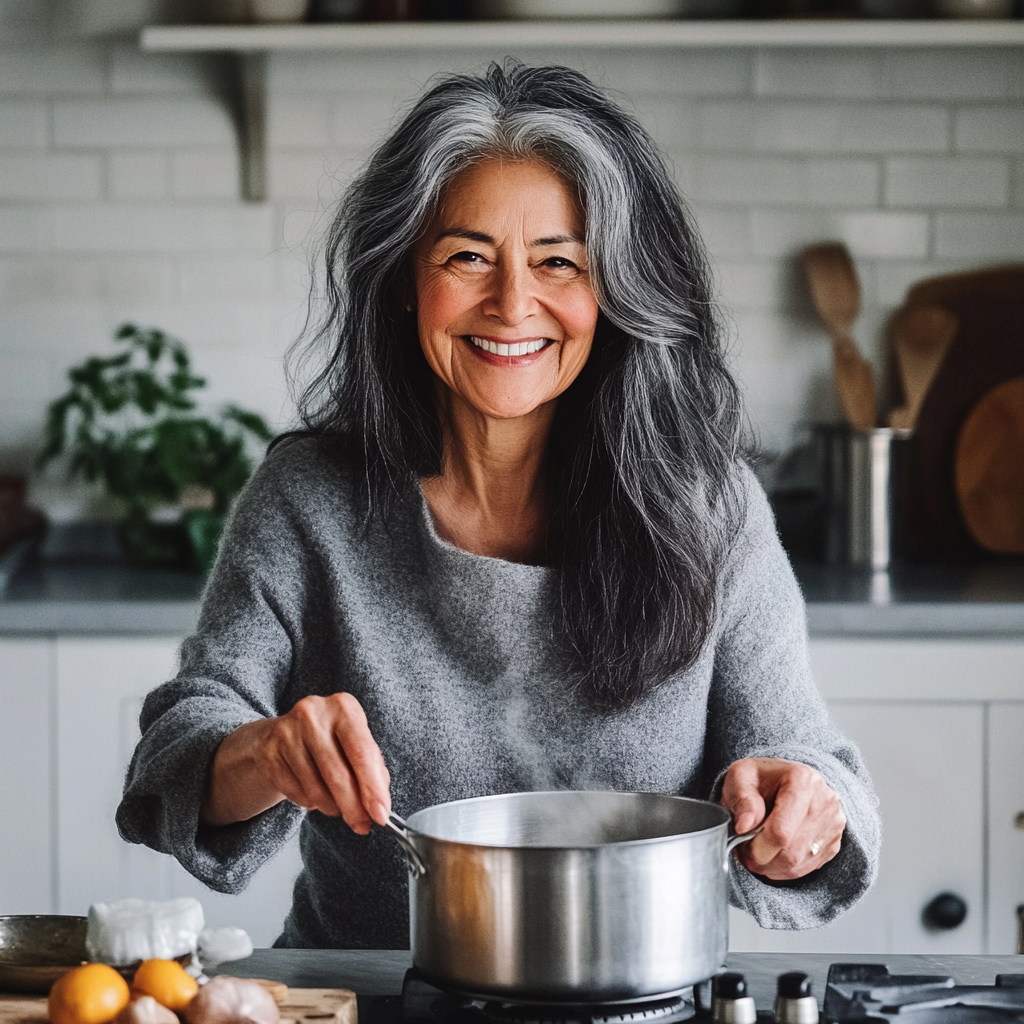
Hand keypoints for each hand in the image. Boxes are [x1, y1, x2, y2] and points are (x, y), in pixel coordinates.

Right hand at [201, 693, 391, 834]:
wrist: (286, 733)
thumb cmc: (331, 739)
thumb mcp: (356, 741)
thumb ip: (372, 768)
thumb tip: (379, 805)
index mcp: (343, 707)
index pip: (362, 752)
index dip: (373, 788)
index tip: (381, 814)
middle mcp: (314, 715)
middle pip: (338, 774)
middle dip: (353, 807)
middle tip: (363, 825)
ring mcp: (288, 733)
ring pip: (316, 789)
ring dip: (333, 807)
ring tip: (338, 806)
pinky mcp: (270, 754)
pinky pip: (296, 793)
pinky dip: (311, 803)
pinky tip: (317, 796)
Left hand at [721, 757, 845, 880]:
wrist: (782, 779)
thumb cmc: (760, 778)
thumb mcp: (740, 777)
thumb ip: (741, 800)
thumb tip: (744, 827)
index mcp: (802, 780)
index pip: (781, 831)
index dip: (757, 848)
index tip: (741, 847)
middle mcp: (824, 801)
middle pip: (791, 852)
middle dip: (762, 859)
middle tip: (744, 853)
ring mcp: (833, 823)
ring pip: (799, 864)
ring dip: (771, 866)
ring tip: (756, 851)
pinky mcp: (834, 841)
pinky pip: (808, 867)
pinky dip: (785, 868)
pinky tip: (772, 854)